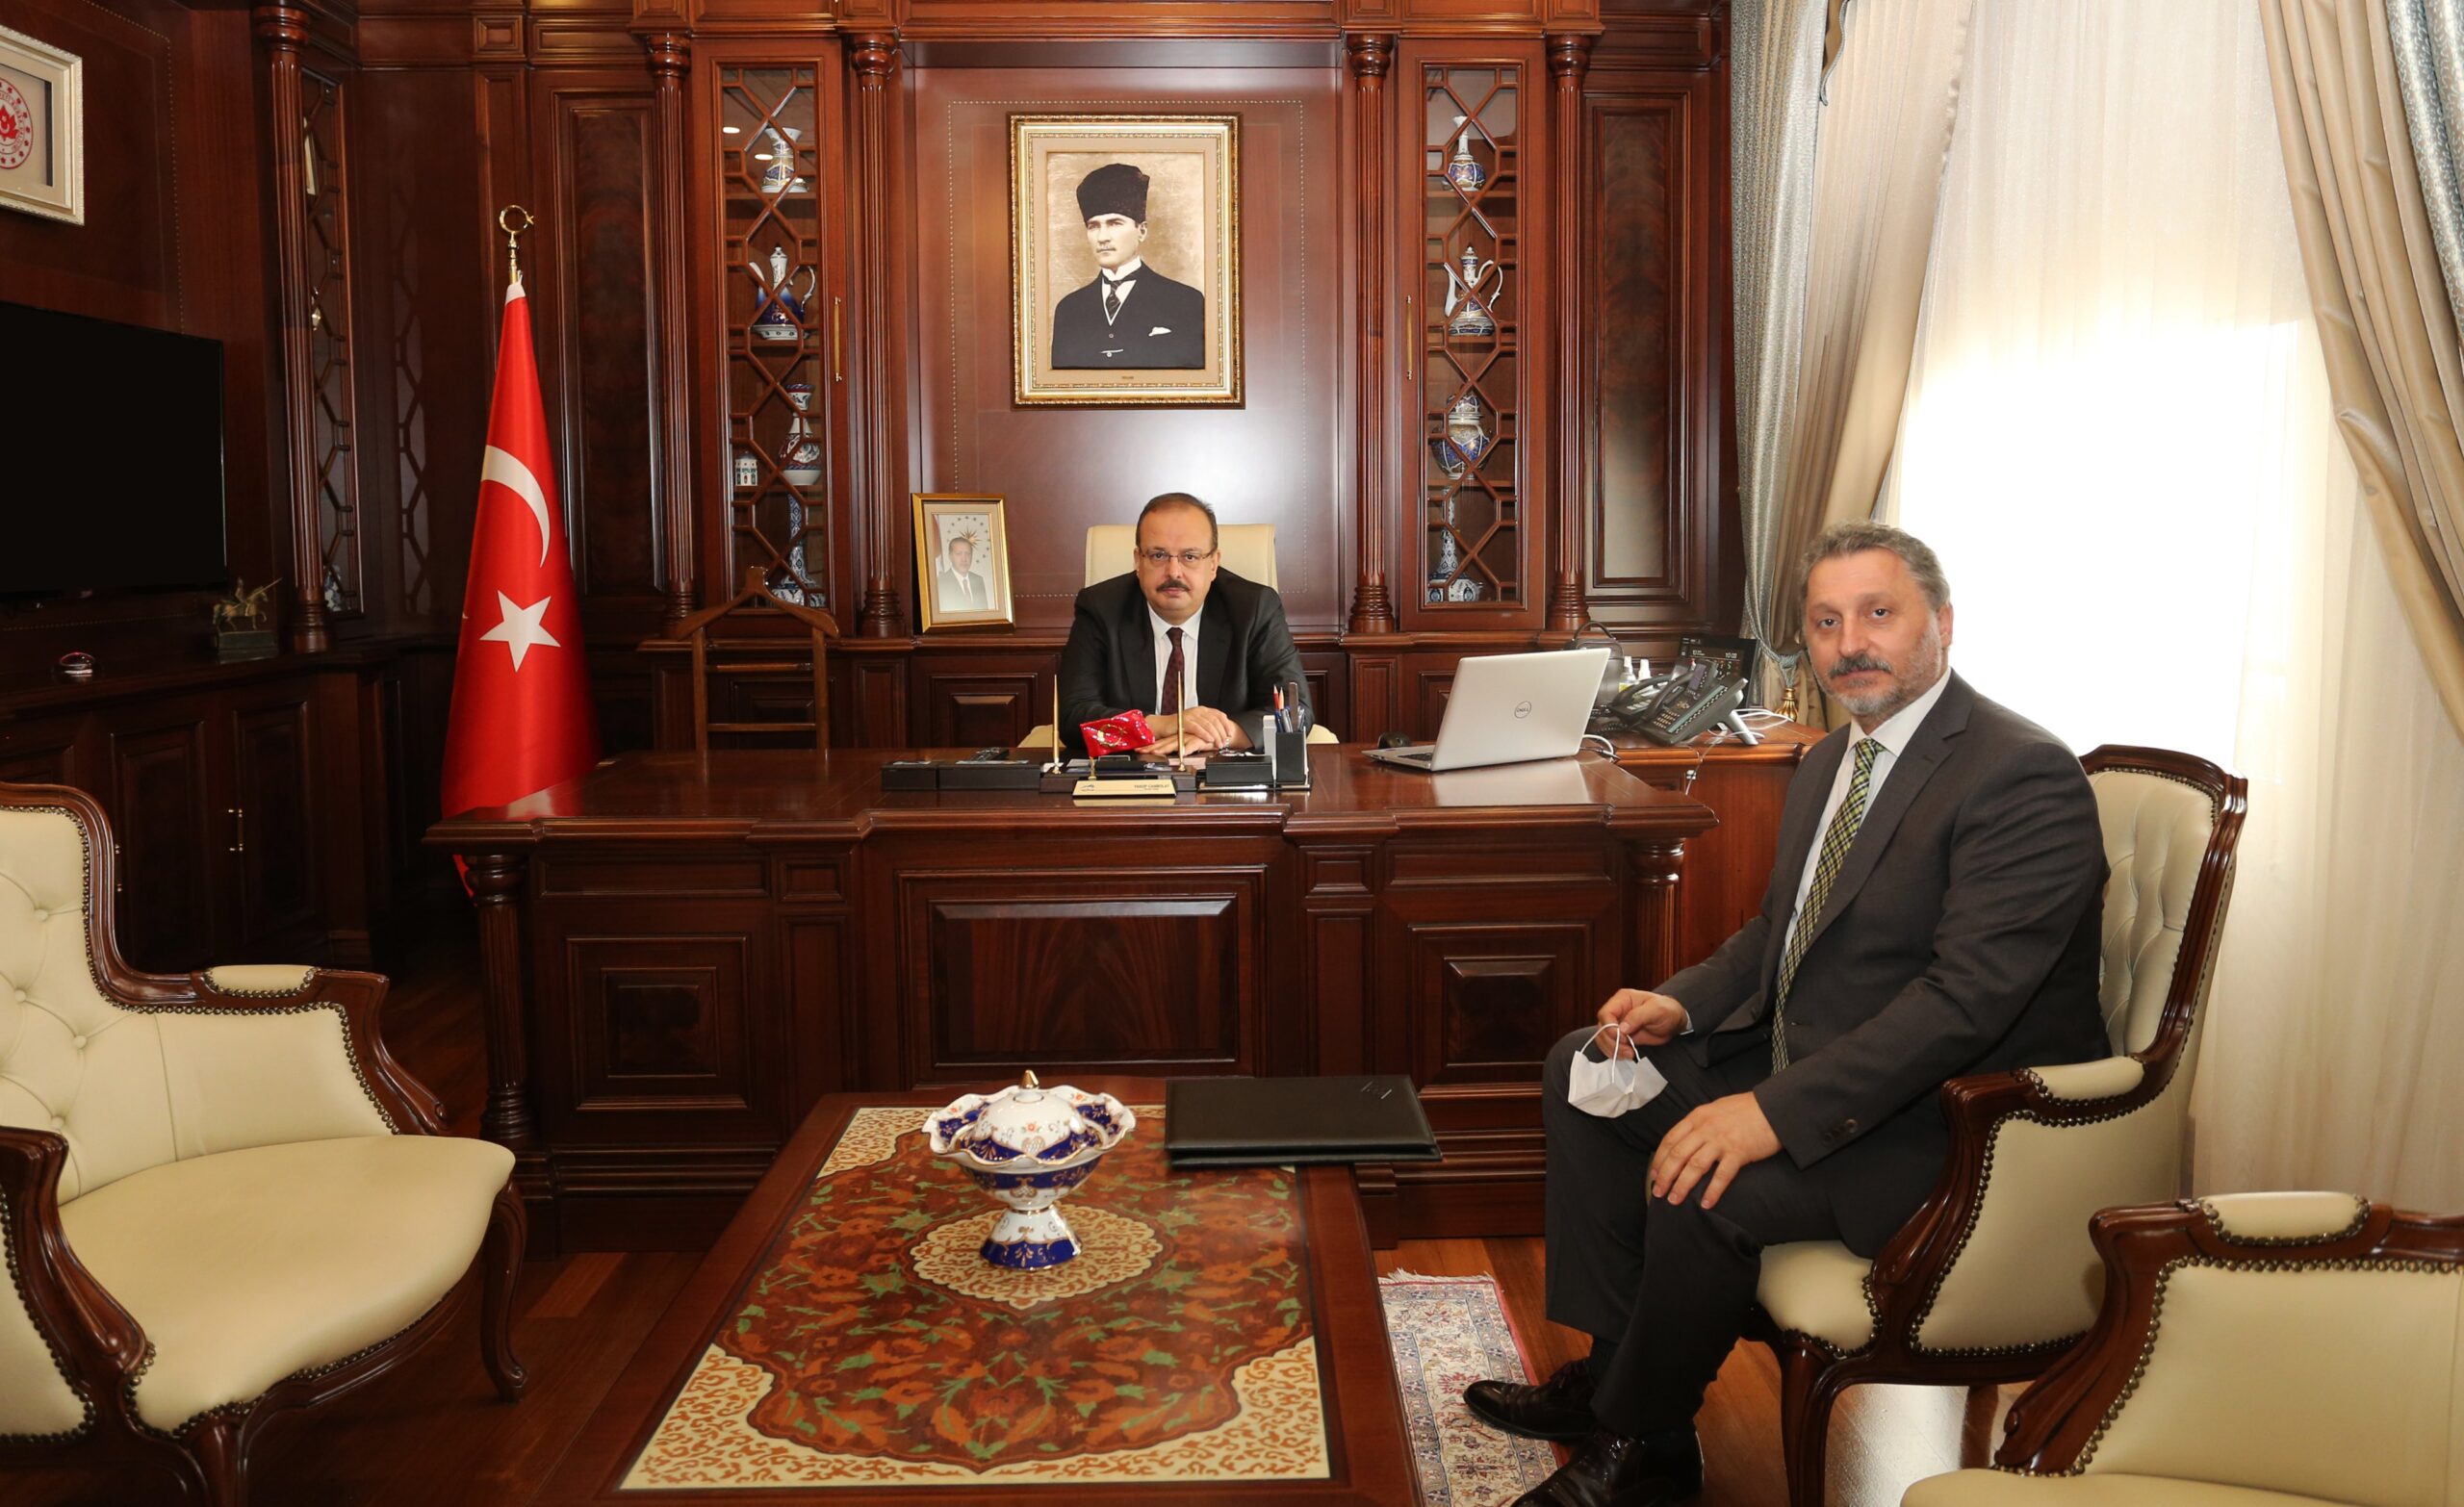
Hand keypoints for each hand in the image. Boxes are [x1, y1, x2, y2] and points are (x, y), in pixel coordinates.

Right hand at [1155, 706, 1245, 752]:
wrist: (1163, 725)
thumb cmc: (1179, 727)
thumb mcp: (1196, 724)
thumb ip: (1207, 726)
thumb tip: (1220, 734)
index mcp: (1202, 710)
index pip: (1218, 715)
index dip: (1226, 724)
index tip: (1230, 733)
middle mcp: (1198, 711)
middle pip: (1215, 720)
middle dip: (1221, 732)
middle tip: (1225, 742)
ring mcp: (1191, 715)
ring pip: (1207, 725)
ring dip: (1215, 735)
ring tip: (1219, 743)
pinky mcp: (1184, 722)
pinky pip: (1197, 728)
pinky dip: (1204, 734)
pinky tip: (1209, 739)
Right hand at [1594, 988, 1687, 1050]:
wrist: (1675, 1022)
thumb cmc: (1668, 1011)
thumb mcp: (1657, 1010)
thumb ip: (1638, 1016)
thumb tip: (1621, 1028)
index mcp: (1623, 1000)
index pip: (1605, 1013)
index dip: (1610, 1028)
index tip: (1622, 1038)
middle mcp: (1617, 1011)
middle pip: (1602, 1028)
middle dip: (1612, 1042)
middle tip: (1627, 1050)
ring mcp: (1618, 1024)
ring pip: (1603, 1038)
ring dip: (1613, 1049)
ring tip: (1629, 1054)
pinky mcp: (1621, 1036)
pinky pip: (1610, 1045)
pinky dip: (1615, 1053)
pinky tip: (1627, 1055)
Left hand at [1649, 1092, 1780, 1208]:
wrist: (1774, 1107)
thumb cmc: (1746, 1109)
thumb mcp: (1716, 1109)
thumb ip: (1700, 1123)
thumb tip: (1686, 1139)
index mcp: (1697, 1117)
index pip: (1670, 1139)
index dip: (1660, 1159)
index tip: (1654, 1174)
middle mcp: (1705, 1128)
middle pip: (1678, 1155)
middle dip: (1665, 1176)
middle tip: (1659, 1192)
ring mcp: (1721, 1140)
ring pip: (1695, 1166)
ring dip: (1682, 1186)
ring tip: (1675, 1200)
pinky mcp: (1738, 1152)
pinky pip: (1721, 1176)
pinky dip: (1712, 1191)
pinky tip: (1706, 1204)